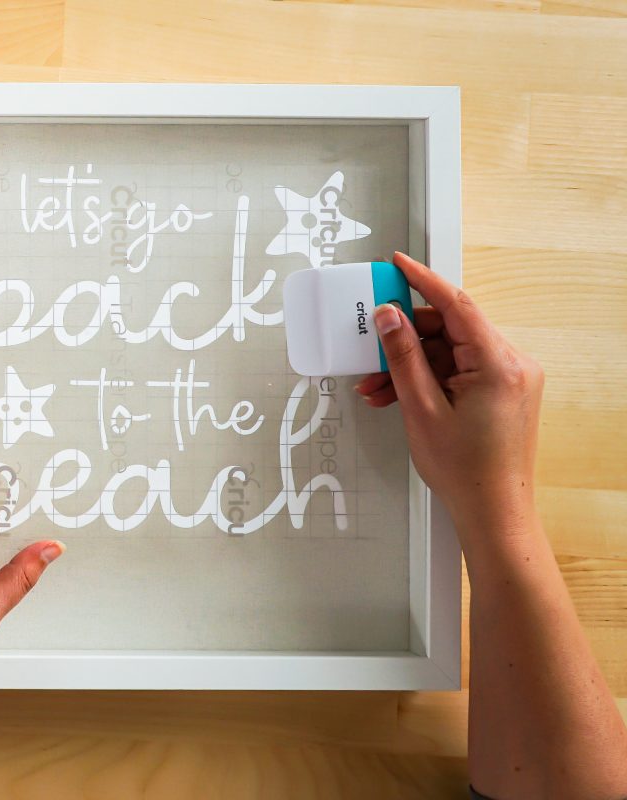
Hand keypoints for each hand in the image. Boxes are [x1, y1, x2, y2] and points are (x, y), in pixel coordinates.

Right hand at [353, 252, 544, 527]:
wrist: (493, 511)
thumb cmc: (466, 471)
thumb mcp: (421, 408)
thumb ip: (403, 356)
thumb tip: (389, 318)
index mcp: (499, 363)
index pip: (455, 304)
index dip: (421, 280)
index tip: (397, 264)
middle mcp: (511, 364)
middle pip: (448, 329)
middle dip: (404, 339)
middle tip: (369, 344)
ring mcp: (509, 377)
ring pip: (449, 352)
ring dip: (411, 364)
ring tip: (377, 386)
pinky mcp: (502, 391)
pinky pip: (459, 369)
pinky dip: (428, 378)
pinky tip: (398, 394)